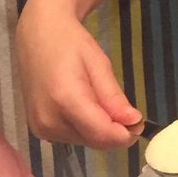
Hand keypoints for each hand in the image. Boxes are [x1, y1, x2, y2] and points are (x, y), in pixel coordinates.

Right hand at [16, 0, 140, 149]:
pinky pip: (71, 137)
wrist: (38, 35)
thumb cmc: (70, 43)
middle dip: (114, 132)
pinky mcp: (37, 129)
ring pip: (84, 141)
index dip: (124, 134)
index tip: (140, 124)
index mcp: (65, 99)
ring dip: (99, 130)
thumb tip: (134, 122)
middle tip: (126, 112)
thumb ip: (113, 97)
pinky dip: (85, 128)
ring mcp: (40, 127)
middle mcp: (49, 120)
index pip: (101, 133)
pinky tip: (85, 106)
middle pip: (93, 140)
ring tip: (99, 101)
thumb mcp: (98, 64)